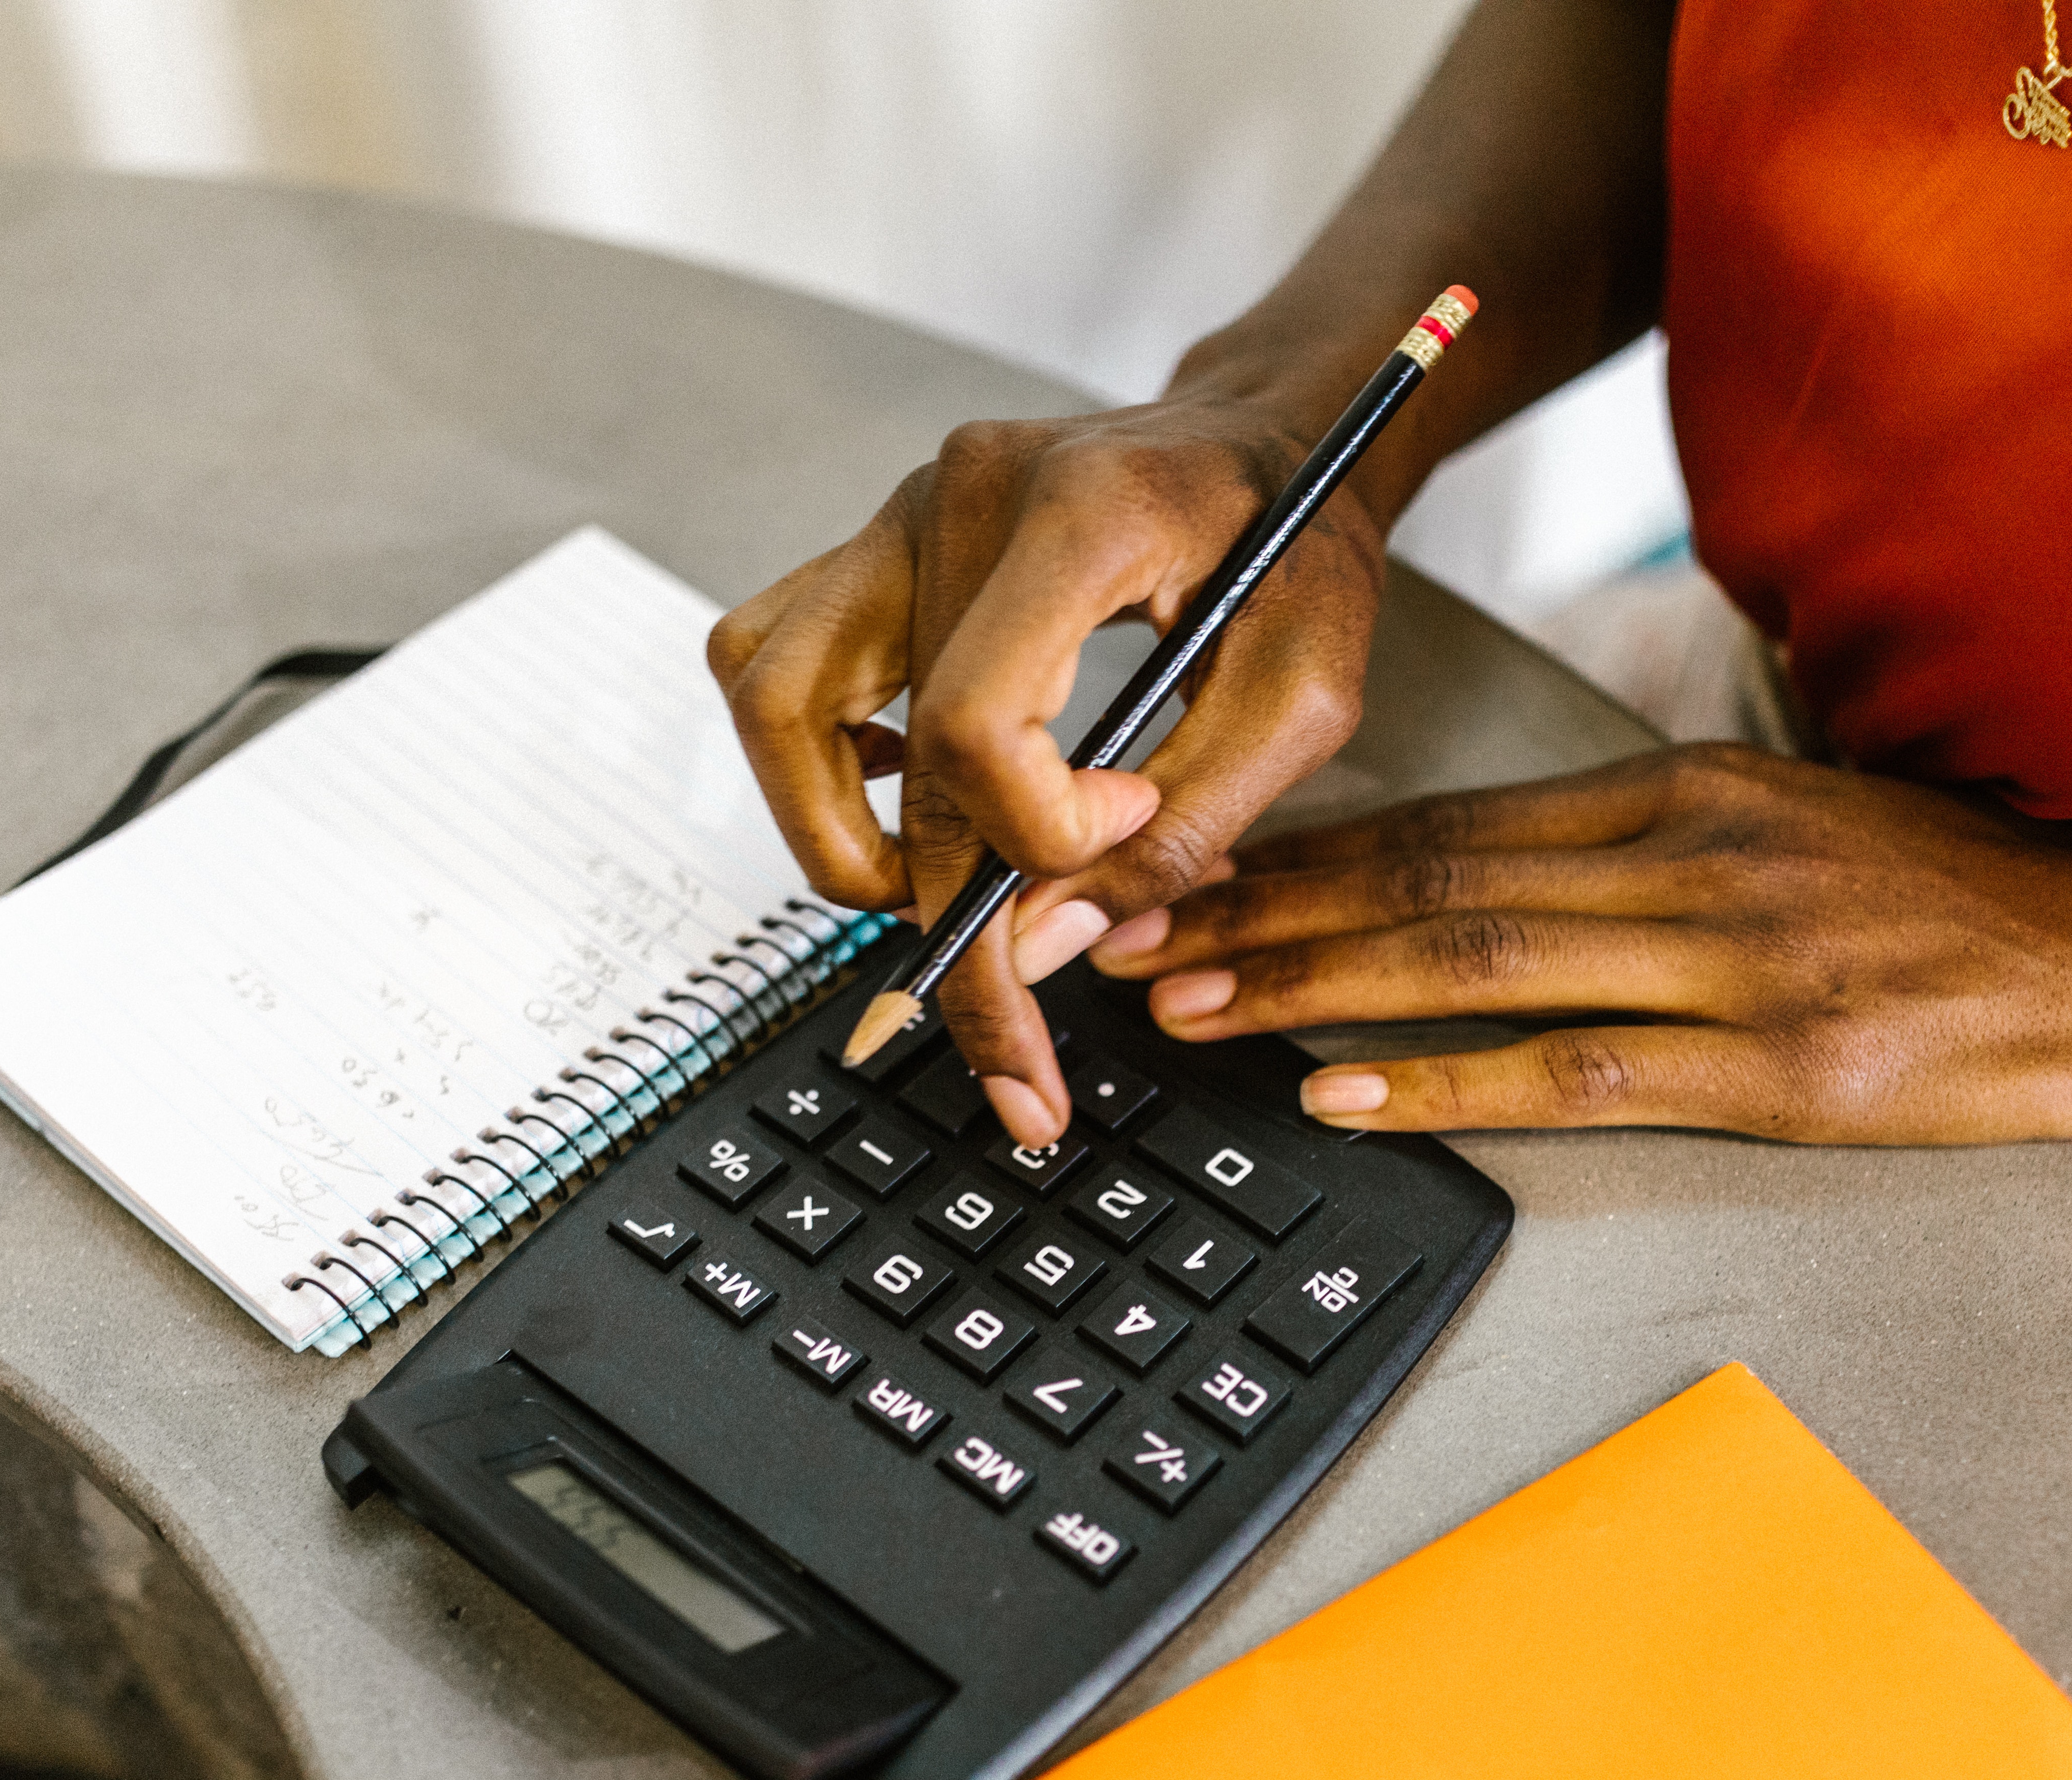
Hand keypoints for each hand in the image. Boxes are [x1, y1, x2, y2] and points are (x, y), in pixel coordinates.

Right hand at [706, 395, 1384, 1144]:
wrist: (1271, 435)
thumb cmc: (1296, 547)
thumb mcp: (1302, 697)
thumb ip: (1185, 829)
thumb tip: (1042, 949)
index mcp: (1078, 516)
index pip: (976, 722)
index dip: (1034, 832)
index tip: (1118, 835)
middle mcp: (958, 497)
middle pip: (893, 757)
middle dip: (946, 931)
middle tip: (1011, 1051)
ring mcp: (896, 513)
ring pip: (772, 701)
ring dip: (832, 836)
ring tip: (929, 906)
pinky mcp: (872, 544)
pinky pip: (769, 661)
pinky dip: (811, 758)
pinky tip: (903, 799)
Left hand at [1089, 744, 2071, 1141]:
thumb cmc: (1962, 901)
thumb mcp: (1798, 821)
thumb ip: (1653, 840)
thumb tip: (1498, 870)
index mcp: (1691, 791)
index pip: (1453, 818)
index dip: (1303, 850)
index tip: (1191, 874)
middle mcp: (1699, 860)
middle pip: (1433, 882)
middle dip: (1262, 913)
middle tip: (1130, 939)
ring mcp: (1741, 965)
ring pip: (1479, 965)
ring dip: (1313, 990)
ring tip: (1190, 1010)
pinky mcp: (1786, 1074)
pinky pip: (1581, 1075)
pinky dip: (1448, 1083)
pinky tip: (1345, 1093)